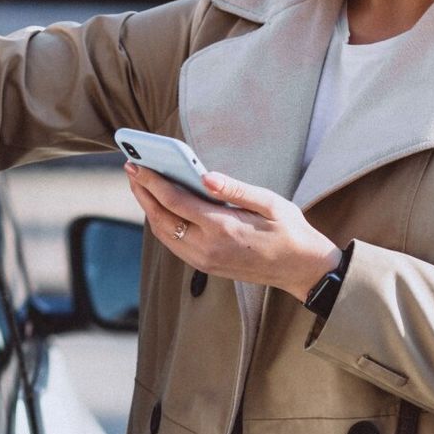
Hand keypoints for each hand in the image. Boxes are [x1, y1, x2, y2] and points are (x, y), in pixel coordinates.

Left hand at [124, 163, 341, 301]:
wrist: (301, 270)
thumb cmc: (290, 231)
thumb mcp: (271, 203)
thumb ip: (236, 189)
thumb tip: (205, 175)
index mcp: (223, 228)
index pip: (175, 201)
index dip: (152, 181)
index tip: (137, 163)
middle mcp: (208, 248)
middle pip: (161, 218)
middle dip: (143, 192)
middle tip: (131, 168)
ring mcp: (204, 261)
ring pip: (163, 234)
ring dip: (149, 208)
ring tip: (141, 184)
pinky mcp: (205, 267)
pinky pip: (173, 244)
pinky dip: (161, 223)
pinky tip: (160, 206)